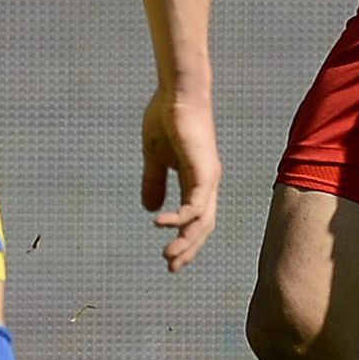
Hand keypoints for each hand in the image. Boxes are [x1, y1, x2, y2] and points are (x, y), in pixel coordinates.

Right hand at [140, 87, 219, 269]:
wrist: (176, 92)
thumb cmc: (166, 117)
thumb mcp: (154, 156)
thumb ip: (153, 181)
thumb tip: (150, 208)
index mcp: (196, 179)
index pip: (196, 218)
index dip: (185, 239)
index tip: (170, 258)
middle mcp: (207, 182)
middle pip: (203, 226)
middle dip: (188, 248)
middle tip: (170, 267)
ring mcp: (208, 177)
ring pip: (202, 221)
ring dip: (185, 241)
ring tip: (167, 256)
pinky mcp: (204, 170)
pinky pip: (195, 204)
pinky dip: (179, 217)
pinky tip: (161, 224)